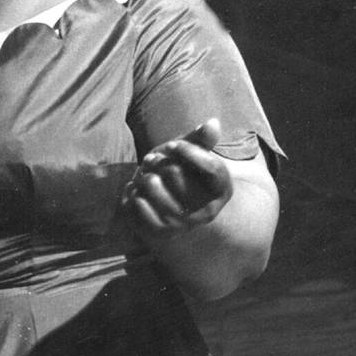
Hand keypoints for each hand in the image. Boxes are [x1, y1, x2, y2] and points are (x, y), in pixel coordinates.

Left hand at [124, 118, 232, 232]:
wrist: (170, 210)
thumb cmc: (183, 174)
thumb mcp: (194, 154)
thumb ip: (202, 139)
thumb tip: (213, 123)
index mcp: (222, 190)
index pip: (211, 166)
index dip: (188, 149)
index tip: (172, 144)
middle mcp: (207, 212)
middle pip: (174, 171)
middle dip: (159, 160)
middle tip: (154, 161)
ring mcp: (183, 224)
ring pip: (152, 185)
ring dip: (144, 175)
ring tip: (147, 177)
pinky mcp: (160, 233)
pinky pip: (137, 202)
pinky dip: (132, 191)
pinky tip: (138, 191)